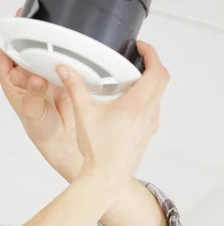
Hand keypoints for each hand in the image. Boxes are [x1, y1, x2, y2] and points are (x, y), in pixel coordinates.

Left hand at [0, 8, 81, 181]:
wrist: (64, 140)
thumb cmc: (41, 129)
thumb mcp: (32, 114)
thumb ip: (34, 96)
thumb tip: (35, 80)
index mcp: (12, 82)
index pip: (4, 55)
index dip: (5, 40)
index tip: (11, 26)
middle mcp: (27, 75)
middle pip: (24, 48)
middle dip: (28, 35)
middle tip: (37, 23)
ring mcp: (45, 73)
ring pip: (43, 51)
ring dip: (47, 43)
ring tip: (54, 32)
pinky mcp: (62, 74)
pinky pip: (62, 59)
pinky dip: (65, 53)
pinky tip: (69, 47)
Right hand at [57, 41, 169, 186]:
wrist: (106, 177)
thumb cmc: (99, 152)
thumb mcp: (84, 114)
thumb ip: (75, 88)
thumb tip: (65, 71)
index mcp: (137, 105)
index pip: (157, 72)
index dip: (152, 54)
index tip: (141, 48)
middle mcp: (149, 113)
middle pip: (160, 80)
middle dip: (150, 65)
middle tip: (135, 58)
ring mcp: (150, 123)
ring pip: (157, 94)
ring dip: (147, 82)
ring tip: (127, 78)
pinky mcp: (147, 131)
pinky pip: (151, 107)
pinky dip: (143, 97)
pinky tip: (124, 101)